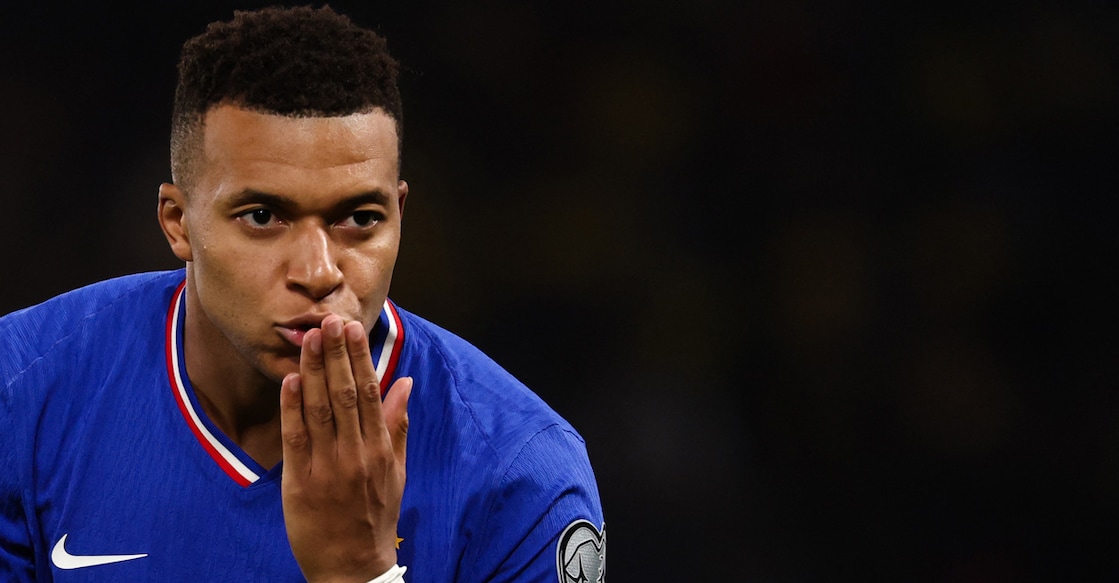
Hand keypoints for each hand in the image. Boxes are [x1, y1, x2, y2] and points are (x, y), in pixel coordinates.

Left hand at [280, 314, 411, 582]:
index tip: (352, 328)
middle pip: (344, 394)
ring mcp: (327, 467)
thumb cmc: (374, 515)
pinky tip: (290, 379)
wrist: (352, 566)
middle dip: (336, 354)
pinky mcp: (300, 481)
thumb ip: (398, 425)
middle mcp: (356, 453)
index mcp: (380, 448)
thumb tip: (405, 383)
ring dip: (313, 370)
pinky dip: (292, 406)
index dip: (359, 358)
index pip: (369, 392)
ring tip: (308, 338)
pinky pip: (296, 436)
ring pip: (319, 409)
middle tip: (328, 320)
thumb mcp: (396, 470)